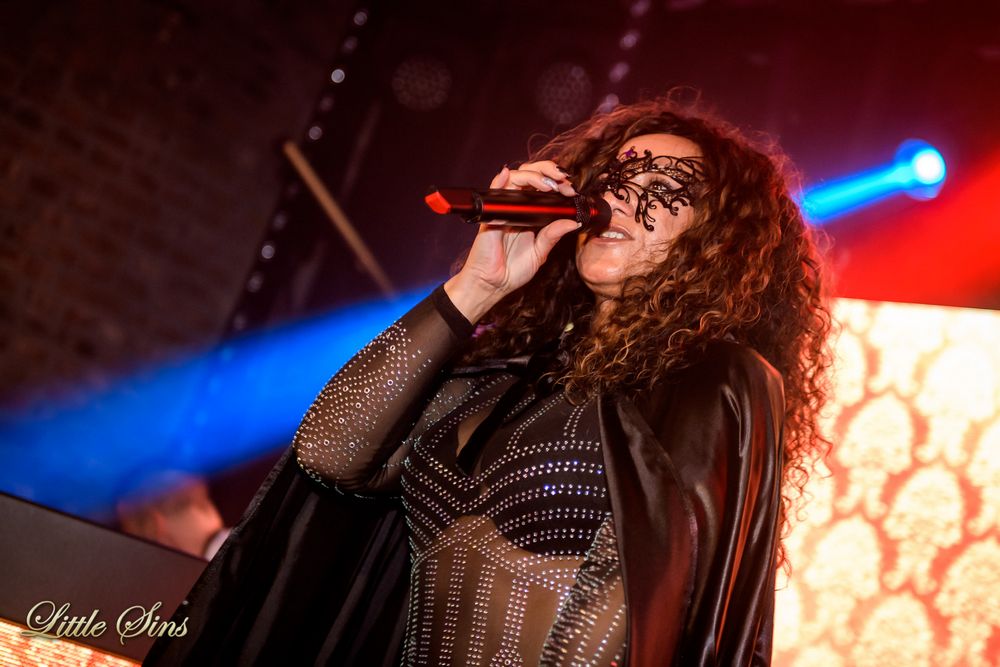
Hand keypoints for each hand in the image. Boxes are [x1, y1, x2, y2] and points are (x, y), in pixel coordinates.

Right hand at [445, 160, 580, 322]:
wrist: (493, 284)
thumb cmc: (512, 270)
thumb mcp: (540, 252)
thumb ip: (553, 235)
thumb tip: (573, 222)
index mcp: (529, 214)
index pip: (542, 186)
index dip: (558, 182)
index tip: (571, 190)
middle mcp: (517, 207)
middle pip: (530, 175)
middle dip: (549, 171)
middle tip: (564, 181)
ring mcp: (503, 209)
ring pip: (515, 177)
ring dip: (534, 175)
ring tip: (549, 184)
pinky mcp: (491, 215)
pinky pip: (493, 191)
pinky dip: (499, 179)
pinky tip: (507, 175)